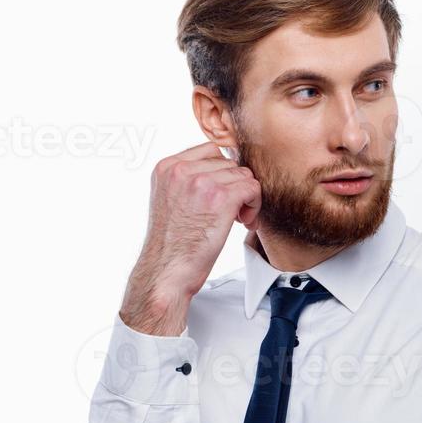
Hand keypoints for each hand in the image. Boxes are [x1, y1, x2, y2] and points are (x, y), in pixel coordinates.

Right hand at [120, 140, 261, 335]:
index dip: (222, 174)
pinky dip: (254, 205)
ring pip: (244, 175)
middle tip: (232, 212)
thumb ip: (188, 180)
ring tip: (236, 219)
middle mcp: (181, 169)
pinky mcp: (220, 197)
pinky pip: (253, 187)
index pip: (210, 151)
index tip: (221, 196)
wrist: (166, 271)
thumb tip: (222, 170)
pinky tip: (244, 221)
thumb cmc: (171, 246)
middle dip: (235, 186)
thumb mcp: (170, 200)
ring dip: (246, 197)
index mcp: (166, 167)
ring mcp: (201, 181)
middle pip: (229, 162)